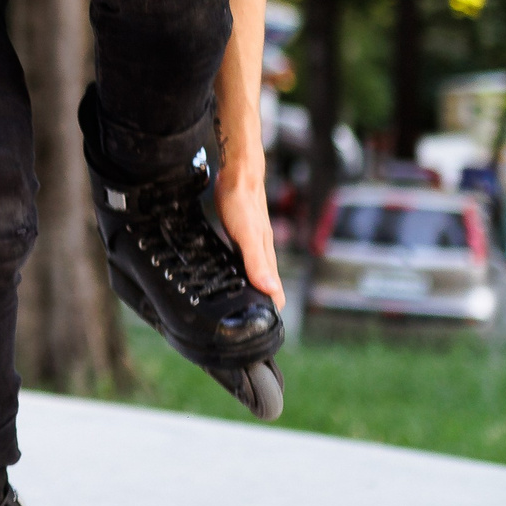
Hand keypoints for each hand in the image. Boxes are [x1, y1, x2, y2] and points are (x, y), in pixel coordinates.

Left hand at [216, 164, 284, 310]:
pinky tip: (231, 273)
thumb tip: (271, 291)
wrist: (239, 174)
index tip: (264, 331)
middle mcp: (262, 251)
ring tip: (242, 305)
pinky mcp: (242, 233)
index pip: (274, 292)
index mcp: (266, 256)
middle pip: (266, 284)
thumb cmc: (242, 203)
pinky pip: (244, 258)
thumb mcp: (248, 236)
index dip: (271, 311)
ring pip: (255, 272)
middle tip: (250, 324)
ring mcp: (253, 242)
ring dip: (252, 289)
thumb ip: (258, 263)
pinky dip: (241, 271)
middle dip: (262, 304)